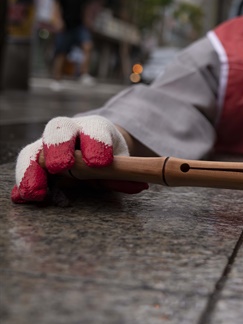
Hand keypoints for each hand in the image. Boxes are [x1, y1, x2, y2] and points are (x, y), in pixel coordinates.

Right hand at [12, 116, 147, 203]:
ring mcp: (47, 145)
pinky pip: (25, 168)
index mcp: (95, 127)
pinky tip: (21, 196)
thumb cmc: (109, 154)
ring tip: (35, 192)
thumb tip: (141, 184)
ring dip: (32, 171)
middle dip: (59, 149)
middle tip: (62, 167)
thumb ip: (125, 173)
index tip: (100, 162)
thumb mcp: (121, 162)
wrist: (92, 146)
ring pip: (34, 151)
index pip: (95, 131)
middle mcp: (68, 131)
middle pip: (58, 132)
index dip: (97, 144)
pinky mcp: (34, 161)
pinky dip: (22, 182)